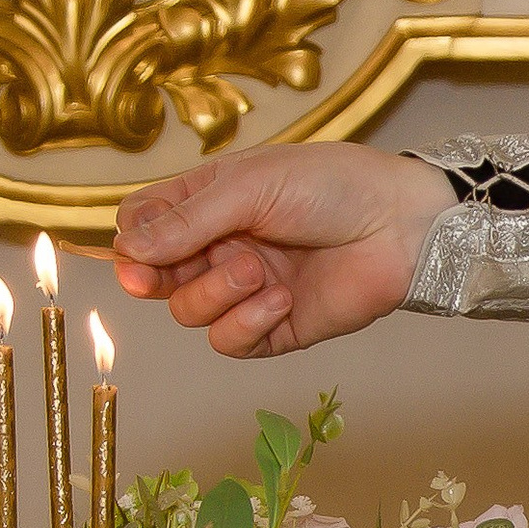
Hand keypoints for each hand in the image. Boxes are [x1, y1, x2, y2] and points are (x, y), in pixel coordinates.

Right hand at [108, 144, 453, 357]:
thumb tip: (127, 251)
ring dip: (215, 293)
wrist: (401, 223)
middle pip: (155, 278)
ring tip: (258, 270)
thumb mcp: (250, 187)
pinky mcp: (276, 328)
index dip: (133, 244)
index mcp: (207, 204)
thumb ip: (187, 221)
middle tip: (166, 271)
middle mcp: (220, 248)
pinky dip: (245, 324)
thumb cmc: (332, 185)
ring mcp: (247, 290)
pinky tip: (279, 299)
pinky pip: (231, 342)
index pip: (143, 229)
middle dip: (159, 276)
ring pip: (189, 312)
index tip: (139, 250)